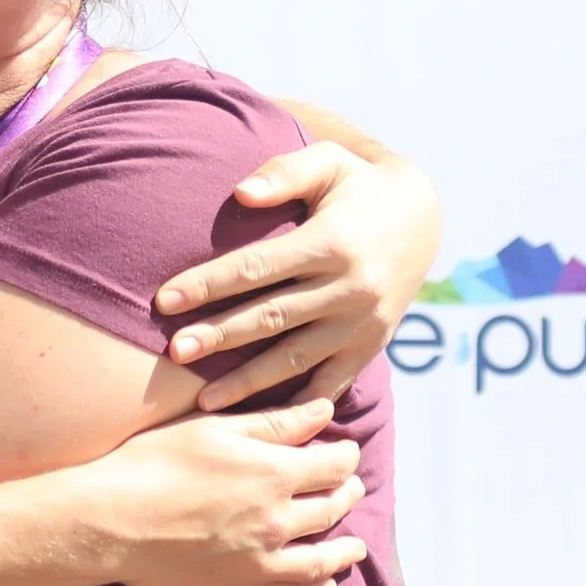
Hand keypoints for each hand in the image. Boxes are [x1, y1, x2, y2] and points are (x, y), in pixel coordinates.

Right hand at [91, 399, 367, 585]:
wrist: (110, 522)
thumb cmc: (154, 463)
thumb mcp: (212, 428)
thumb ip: (274, 423)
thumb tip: (325, 413)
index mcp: (273, 472)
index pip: (334, 465)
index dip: (345, 456)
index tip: (345, 453)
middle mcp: (278, 520)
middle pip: (333, 508)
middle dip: (346, 494)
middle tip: (350, 489)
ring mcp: (262, 561)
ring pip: (323, 558)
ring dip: (344, 549)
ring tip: (354, 544)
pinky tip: (324, 582)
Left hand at [153, 144, 440, 409]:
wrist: (421, 218)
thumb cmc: (357, 184)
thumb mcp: (329, 162)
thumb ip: (284, 173)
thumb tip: (241, 193)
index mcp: (332, 242)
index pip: (257, 267)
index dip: (208, 283)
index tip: (164, 299)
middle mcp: (350, 288)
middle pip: (271, 317)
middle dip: (220, 336)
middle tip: (174, 353)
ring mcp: (362, 323)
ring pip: (297, 358)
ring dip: (250, 382)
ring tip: (205, 401)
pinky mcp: (371, 346)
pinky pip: (332, 382)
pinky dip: (300, 405)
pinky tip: (265, 423)